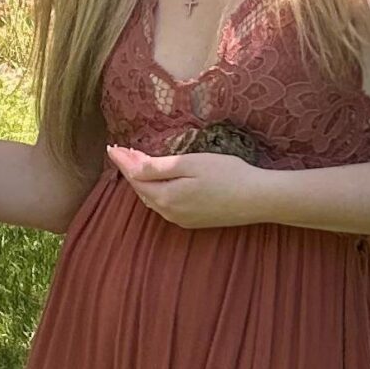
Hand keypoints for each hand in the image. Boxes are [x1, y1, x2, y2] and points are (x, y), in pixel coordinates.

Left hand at [106, 144, 269, 229]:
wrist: (257, 198)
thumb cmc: (227, 175)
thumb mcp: (190, 164)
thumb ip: (159, 167)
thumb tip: (133, 168)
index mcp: (166, 198)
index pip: (136, 178)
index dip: (123, 162)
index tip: (112, 148)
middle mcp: (170, 213)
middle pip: (142, 190)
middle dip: (131, 171)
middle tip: (121, 152)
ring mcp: (182, 219)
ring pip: (153, 199)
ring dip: (143, 182)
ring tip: (135, 164)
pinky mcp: (194, 221)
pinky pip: (166, 205)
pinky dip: (156, 191)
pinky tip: (159, 182)